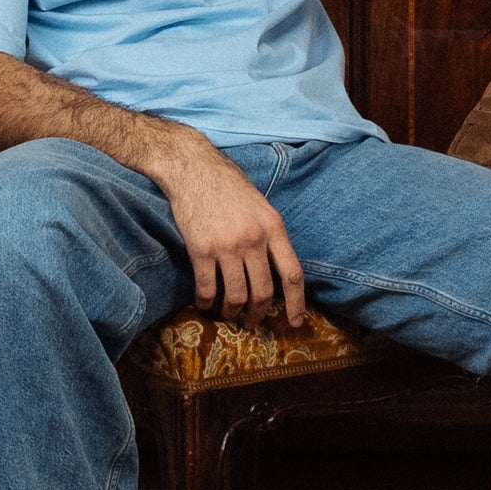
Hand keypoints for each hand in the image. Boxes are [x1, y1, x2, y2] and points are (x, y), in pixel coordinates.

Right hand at [155, 131, 305, 328]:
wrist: (193, 167)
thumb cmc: (228, 184)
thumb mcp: (261, 205)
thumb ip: (269, 235)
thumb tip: (275, 269)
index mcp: (274, 227)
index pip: (292, 274)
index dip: (297, 303)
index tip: (296, 322)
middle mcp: (254, 239)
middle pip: (264, 291)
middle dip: (258, 314)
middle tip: (251, 322)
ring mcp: (227, 245)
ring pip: (236, 295)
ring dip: (232, 312)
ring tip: (227, 314)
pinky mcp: (201, 249)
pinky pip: (207, 288)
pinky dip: (205, 302)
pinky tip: (204, 303)